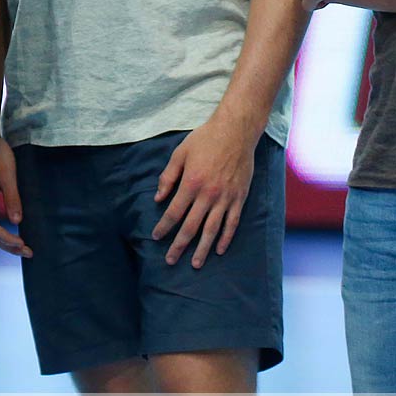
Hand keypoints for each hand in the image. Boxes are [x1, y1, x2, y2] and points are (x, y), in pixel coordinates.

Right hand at [0, 136, 30, 256]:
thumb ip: (12, 198)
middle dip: (8, 246)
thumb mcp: (8, 175)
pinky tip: (12, 234)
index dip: (7, 239)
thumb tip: (17, 221)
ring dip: (5, 242)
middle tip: (27, 252)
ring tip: (22, 247)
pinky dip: (1, 233)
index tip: (23, 243)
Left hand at [153, 109, 259, 268]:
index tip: (156, 237)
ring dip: (202, 249)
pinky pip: (232, 223)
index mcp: (191, 183)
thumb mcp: (180, 153)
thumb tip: (158, 198)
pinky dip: (225, 238)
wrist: (236, 131)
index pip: (174, 212)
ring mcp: (226, 198)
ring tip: (195, 264)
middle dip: (179, 246)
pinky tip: (219, 250)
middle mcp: (208, 195)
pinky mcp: (239, 198)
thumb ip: (168, 177)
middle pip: (191, 227)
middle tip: (170, 261)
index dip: (164, 227)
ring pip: (212, 230)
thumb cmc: (205, 139)